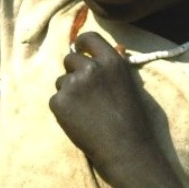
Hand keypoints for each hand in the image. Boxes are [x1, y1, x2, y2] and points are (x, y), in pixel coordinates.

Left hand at [50, 32, 153, 177]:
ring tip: (86, 112)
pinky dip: (63, 110)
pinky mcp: (59, 102)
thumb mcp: (130, 84)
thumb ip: (117, 65)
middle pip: (70, 59)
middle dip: (74, 72)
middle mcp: (91, 68)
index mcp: (111, 61)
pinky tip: (79, 122)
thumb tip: (116, 46)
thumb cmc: (133, 120)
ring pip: (61, 81)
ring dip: (69, 92)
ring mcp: (73, 85)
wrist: (125, 149)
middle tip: (85, 92)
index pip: (89, 38)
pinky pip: (55, 100)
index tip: (80, 51)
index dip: (82, 44)